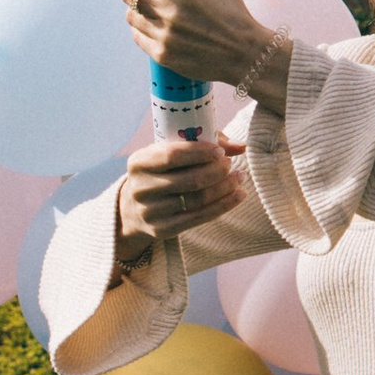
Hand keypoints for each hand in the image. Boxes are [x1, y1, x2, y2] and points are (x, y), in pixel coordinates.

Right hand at [114, 132, 244, 260]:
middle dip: (216, 171)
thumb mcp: (171, 153)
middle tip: (230, 164)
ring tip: (238, 177)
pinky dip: (224, 205)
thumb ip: (203, 145)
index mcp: (139, 162)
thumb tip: (240, 147)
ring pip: (197, 199)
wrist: (135, 209)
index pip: (171, 156)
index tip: (219, 151)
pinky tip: (239, 195)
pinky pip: (199, 218)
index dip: (199, 152)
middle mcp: (140, 188)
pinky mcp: (162, 229)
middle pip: (189, 180)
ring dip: (225, 187)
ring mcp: (150, 212)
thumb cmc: (162, 172)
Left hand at [122, 0, 290, 105]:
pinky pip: (138, 37)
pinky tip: (152, 25)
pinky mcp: (163, 54)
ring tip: (149, 9)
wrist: (243, 52)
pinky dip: (142, 29)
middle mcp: (168, 11)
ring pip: (131, 16)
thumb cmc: (233, 11)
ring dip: (137, 10)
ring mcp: (164, 35)